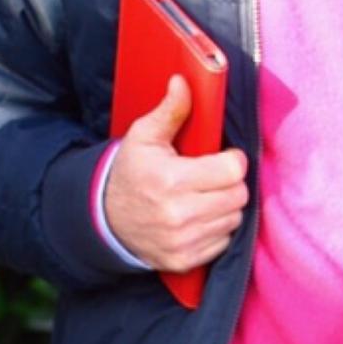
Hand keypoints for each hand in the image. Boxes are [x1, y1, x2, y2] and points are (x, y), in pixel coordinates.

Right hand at [104, 75, 247, 272]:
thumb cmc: (130, 172)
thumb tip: (183, 82)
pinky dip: (216, 230)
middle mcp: (178, 214)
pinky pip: (223, 242)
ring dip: (225, 207)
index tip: (223, 157)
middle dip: (231, 183)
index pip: (232, 170)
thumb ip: (170, 111)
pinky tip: (199, 218)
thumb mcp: (144, 137)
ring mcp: (182, 241)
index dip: (232, 160)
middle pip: (238, 196)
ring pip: (234, 219)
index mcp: (170, 179)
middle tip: (214, 177)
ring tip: (205, 197)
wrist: (104, 219)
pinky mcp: (184, 261)